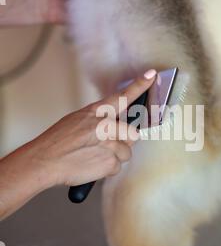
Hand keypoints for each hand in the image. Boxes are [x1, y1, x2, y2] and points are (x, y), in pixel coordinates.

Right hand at [0, 70, 156, 219]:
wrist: (44, 161)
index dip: (139, 85)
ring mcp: (109, 144)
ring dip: (114, 157)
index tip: (151, 76)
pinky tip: (91, 166)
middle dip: (124, 142)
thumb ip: (98, 121)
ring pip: (126, 153)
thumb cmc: (57, 143)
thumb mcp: (76, 121)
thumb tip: (116, 128)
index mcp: (96, 112)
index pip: (122, 96)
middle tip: (106, 147)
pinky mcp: (110, 162)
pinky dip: (106, 170)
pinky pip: (117, 167)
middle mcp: (106, 125)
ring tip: (93, 157)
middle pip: (133, 133)